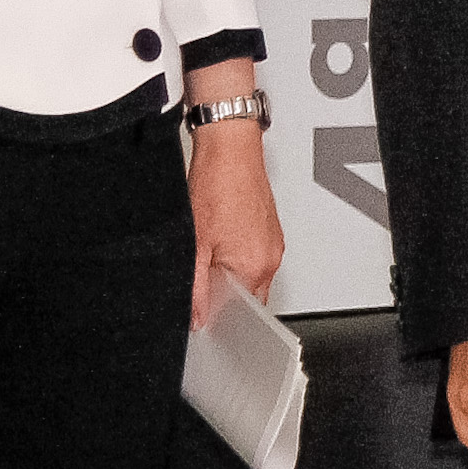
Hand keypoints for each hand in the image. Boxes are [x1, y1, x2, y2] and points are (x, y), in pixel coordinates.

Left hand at [185, 123, 285, 328]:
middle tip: (200, 267)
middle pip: (247, 295)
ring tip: (209, 246)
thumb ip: (196, 288)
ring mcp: (273, 242)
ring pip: (249, 274)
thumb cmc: (216, 185)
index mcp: (255, 267)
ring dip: (229, 271)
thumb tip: (197, 318)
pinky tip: (219, 235)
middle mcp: (270, 257)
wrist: (230, 149)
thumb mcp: (195, 245)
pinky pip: (254, 255)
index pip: (239, 313)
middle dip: (223, 292)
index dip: (215, 311)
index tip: (199, 300)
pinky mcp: (270, 229)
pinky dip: (236, 253)